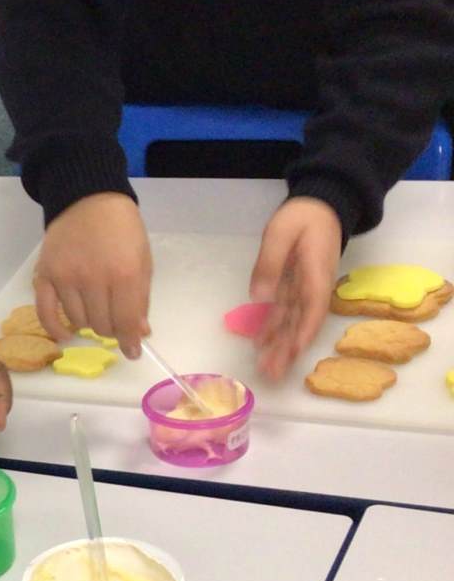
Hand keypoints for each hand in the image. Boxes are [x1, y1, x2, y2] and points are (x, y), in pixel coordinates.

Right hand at [35, 192, 151, 357]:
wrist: (88, 200)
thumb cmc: (123, 229)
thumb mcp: (143, 260)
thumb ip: (141, 297)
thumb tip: (139, 331)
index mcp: (125, 274)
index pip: (126, 322)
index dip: (131, 342)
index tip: (132, 351)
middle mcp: (94, 279)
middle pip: (102, 325)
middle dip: (112, 329)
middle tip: (115, 322)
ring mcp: (66, 278)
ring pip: (78, 321)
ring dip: (89, 323)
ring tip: (95, 311)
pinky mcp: (45, 275)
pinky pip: (45, 312)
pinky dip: (55, 328)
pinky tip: (66, 335)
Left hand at [250, 197, 341, 381]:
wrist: (321, 206)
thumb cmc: (303, 217)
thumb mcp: (280, 233)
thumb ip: (269, 263)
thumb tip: (259, 296)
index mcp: (315, 274)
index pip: (312, 308)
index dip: (304, 332)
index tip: (294, 352)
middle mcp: (313, 286)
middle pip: (301, 322)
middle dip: (288, 350)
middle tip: (273, 374)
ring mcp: (305, 288)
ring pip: (292, 321)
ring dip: (280, 345)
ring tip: (267, 369)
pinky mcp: (295, 287)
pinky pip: (285, 311)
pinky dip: (273, 328)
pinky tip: (262, 345)